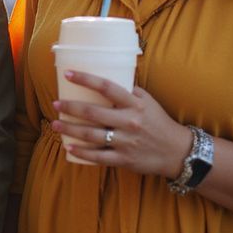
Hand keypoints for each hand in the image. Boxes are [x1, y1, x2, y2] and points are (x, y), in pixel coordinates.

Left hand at [52, 71, 190, 177]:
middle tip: (55, 103)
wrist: (177, 151)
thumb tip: (107, 77)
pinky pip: (99, 156)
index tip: (68, 74)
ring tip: (56, 124)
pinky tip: (69, 148)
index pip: (107, 87)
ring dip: (70, 129)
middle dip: (70, 107)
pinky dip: (82, 153)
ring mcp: (126, 142)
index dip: (86, 79)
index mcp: (135, 104)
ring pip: (91, 135)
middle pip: (93, 112)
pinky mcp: (124, 159)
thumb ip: (129, 91)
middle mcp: (129, 122)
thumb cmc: (159, 122)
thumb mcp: (148, 102)